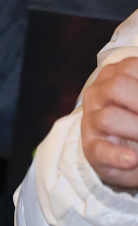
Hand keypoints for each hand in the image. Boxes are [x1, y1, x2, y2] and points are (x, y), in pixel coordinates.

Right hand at [81, 57, 137, 189]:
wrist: (134, 154)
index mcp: (115, 77)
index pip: (131, 66)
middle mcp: (98, 94)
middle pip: (117, 86)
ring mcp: (92, 121)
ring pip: (108, 118)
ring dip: (135, 129)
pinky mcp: (92, 149)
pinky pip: (101, 150)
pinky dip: (118, 156)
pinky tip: (132, 159)